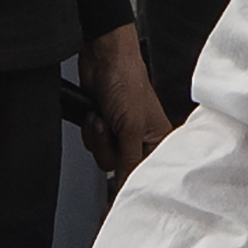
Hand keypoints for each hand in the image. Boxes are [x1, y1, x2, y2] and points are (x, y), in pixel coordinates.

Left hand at [89, 29, 173, 173]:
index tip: (121, 182)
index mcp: (158, 140)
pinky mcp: (104, 127)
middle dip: (108, 146)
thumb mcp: (131, 128)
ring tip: (102, 116)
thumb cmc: (127, 81)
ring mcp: (121, 133)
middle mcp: (141, 139)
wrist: (103, 60)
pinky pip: (92, 144)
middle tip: (111, 128)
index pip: (144, 172)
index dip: (130, 176)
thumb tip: (127, 188)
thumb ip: (129, 162)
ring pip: (102, 156)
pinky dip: (89, 130)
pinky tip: (95, 113)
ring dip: (97, 137)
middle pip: (118, 166)